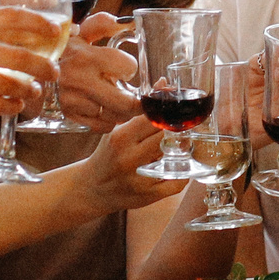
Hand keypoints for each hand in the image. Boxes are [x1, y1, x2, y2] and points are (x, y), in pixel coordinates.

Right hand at [0, 11, 52, 120]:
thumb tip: (8, 40)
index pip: (12, 17)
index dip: (39, 23)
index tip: (56, 30)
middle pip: (21, 55)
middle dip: (45, 66)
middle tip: (55, 72)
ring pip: (11, 83)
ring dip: (29, 90)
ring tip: (35, 92)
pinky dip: (11, 107)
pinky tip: (15, 107)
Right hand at [52, 11, 141, 132]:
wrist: (27, 72)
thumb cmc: (57, 51)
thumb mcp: (76, 32)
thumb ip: (101, 24)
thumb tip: (126, 22)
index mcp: (88, 56)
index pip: (129, 67)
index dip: (130, 67)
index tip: (124, 67)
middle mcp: (82, 81)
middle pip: (126, 103)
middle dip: (136, 100)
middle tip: (135, 95)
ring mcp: (75, 101)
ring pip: (115, 116)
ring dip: (122, 110)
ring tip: (116, 99)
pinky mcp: (70, 116)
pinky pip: (101, 125)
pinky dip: (108, 119)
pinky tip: (103, 108)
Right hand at [71, 117, 194, 212]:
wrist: (92, 188)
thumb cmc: (108, 154)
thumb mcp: (118, 128)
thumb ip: (141, 109)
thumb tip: (164, 83)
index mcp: (120, 138)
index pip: (152, 119)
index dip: (169, 112)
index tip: (178, 109)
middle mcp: (128, 158)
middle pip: (165, 137)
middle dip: (178, 130)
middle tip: (185, 126)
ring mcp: (139, 179)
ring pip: (174, 160)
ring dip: (184, 150)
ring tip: (183, 144)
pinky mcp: (148, 196)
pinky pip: (176, 183)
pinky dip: (184, 173)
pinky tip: (180, 164)